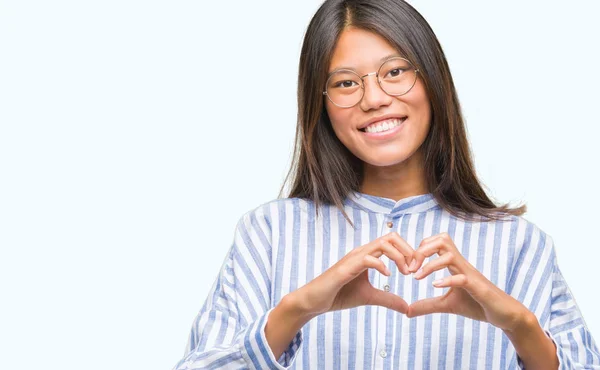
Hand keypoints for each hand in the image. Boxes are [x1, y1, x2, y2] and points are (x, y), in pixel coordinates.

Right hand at [295, 232, 413, 316]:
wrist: (315, 301)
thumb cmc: (339, 295)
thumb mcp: (369, 297)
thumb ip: (388, 299)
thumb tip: (407, 308)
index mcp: (368, 255)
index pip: (393, 242)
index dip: (408, 252)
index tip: (415, 270)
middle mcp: (362, 252)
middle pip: (391, 237)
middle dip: (408, 251)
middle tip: (414, 270)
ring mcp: (354, 258)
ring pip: (382, 244)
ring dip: (399, 256)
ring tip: (406, 272)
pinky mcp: (346, 268)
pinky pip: (368, 259)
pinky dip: (382, 265)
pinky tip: (388, 277)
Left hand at [406, 232, 527, 331]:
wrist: (504, 314)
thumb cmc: (477, 304)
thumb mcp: (447, 305)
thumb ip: (427, 305)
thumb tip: (407, 311)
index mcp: (454, 264)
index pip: (435, 243)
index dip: (418, 250)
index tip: (409, 267)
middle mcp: (461, 265)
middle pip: (442, 240)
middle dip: (422, 251)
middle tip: (411, 269)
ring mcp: (470, 274)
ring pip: (450, 255)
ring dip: (430, 265)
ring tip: (418, 278)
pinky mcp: (478, 288)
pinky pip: (462, 278)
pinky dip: (447, 280)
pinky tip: (435, 286)